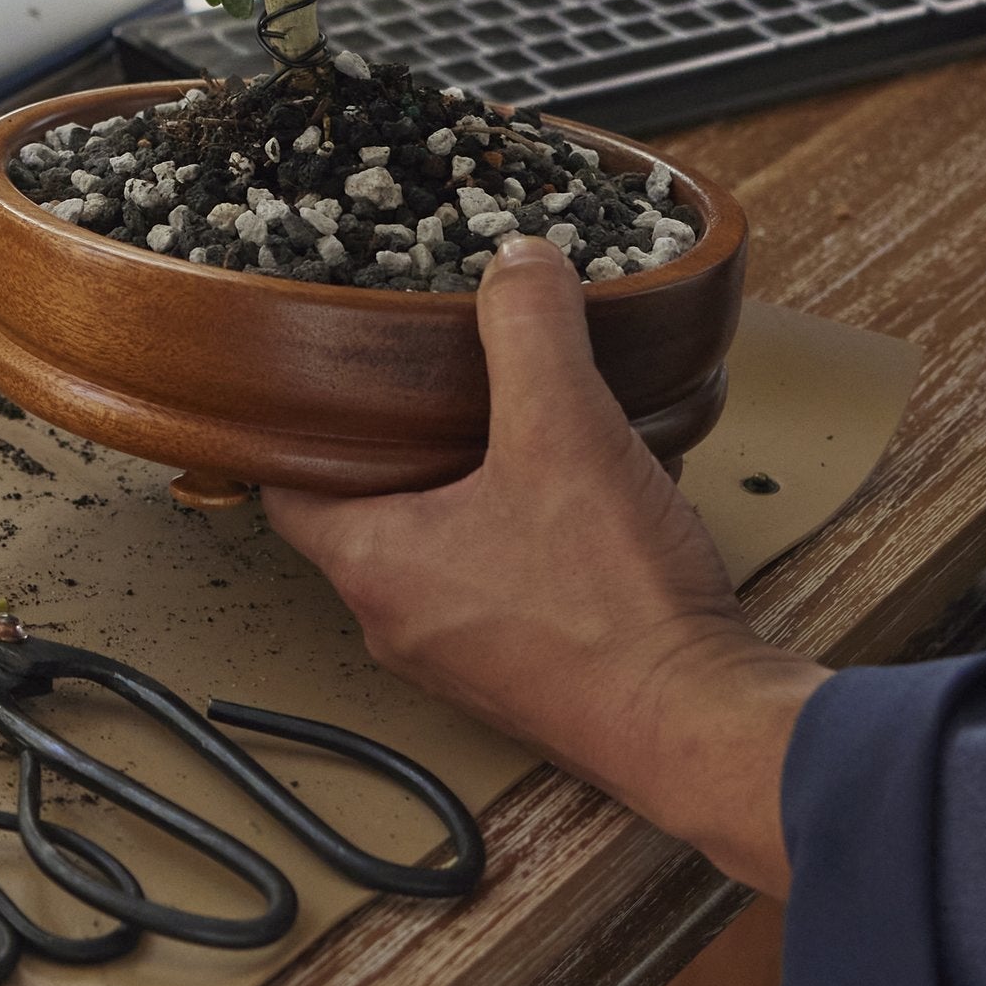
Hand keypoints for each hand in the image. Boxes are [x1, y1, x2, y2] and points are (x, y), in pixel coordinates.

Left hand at [265, 240, 820, 891]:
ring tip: (514, 426)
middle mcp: (402, 622)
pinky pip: (501, 584)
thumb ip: (529, 330)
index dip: (301, 424)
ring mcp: (464, 657)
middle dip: (399, 444)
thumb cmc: (614, 606)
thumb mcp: (565, 430)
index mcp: (374, 565)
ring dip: (470, 490)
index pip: (286, 486)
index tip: (321, 375)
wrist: (699, 723)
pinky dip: (523, 535)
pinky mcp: (528, 672)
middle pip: (366, 511)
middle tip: (430, 380)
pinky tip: (579, 496)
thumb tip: (516, 262)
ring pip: (439, 548)